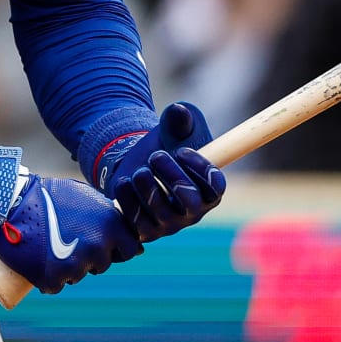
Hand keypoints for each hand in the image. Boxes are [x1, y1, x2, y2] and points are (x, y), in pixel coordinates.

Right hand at [0, 152, 141, 293]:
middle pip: (102, 265)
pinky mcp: (53, 279)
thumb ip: (105, 213)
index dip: (118, 248)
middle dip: (90, 258)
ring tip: (51, 247)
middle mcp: (97, 247)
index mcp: (110, 225)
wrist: (11, 203)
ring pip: (78, 276)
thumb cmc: (48, 195)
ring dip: (68, 268)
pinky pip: (56, 285)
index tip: (105, 245)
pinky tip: (40, 261)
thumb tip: (121, 228)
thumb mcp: (85, 195)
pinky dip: (49, 278)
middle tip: (69, 242)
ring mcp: (76, 266)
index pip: (130, 249)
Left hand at [100, 101, 225, 241]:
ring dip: (148, 188)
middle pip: (190, 202)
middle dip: (173, 177)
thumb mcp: (175, 128)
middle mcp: (192, 212)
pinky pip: (136, 223)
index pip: (216, 187)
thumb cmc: (166, 145)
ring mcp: (168, 224)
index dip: (201, 169)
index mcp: (208, 189)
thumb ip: (181, 118)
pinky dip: (128, 201)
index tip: (182, 150)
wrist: (137, 161)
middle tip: (156, 155)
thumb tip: (178, 111)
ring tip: (139, 170)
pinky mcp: (143, 230)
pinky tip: (124, 181)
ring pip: (161, 214)